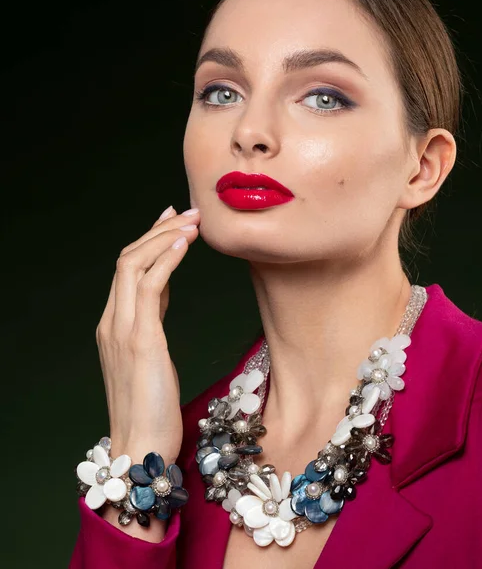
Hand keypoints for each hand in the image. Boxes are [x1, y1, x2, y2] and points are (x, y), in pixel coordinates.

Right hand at [95, 205, 199, 464]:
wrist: (142, 445)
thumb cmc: (152, 406)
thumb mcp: (151, 352)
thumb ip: (152, 318)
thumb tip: (163, 287)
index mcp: (115, 324)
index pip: (129, 270)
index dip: (151, 241)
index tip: (173, 221)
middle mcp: (113, 321)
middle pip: (128, 259)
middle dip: (158, 230)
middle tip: (187, 212)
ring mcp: (122, 329)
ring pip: (133, 265)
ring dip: (164, 237)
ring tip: (193, 221)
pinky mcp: (141, 340)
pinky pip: (148, 287)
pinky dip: (166, 260)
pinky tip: (185, 244)